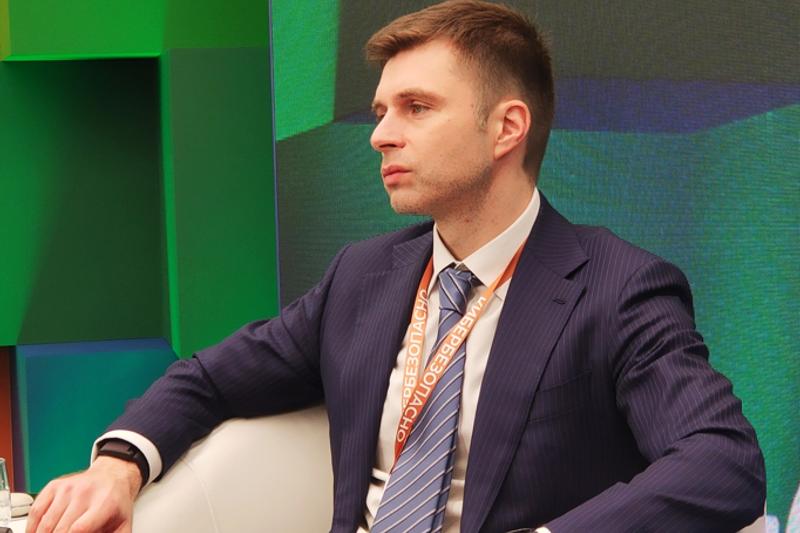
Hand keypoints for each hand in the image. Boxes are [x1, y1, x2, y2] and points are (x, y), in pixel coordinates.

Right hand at [26, 456, 141, 532]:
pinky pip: (35, 512)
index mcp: (104, 503)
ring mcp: (67, 488)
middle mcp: (84, 493)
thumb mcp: (123, 524)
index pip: (79, 529)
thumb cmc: (116, 503)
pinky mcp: (54, 486)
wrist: (112, 475)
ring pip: (45, 523)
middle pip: (60, 529)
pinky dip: (33, 528)